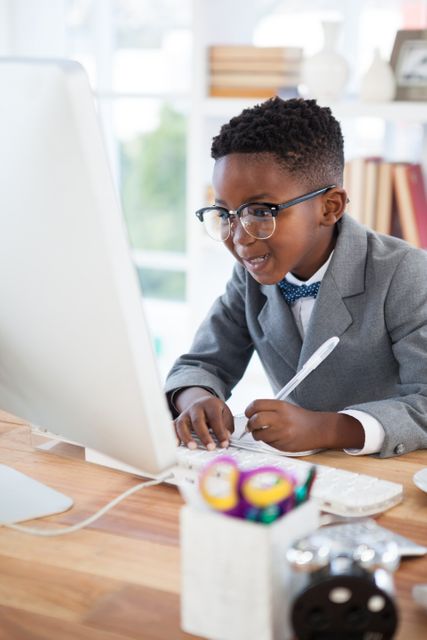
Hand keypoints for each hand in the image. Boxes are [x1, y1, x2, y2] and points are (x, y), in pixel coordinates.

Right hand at [173, 387, 233, 449]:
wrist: (201, 401)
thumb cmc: (214, 410)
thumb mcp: (225, 412)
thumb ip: (227, 425)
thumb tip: (226, 438)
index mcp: (210, 405)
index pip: (215, 419)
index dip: (220, 432)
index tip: (224, 444)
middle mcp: (196, 408)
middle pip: (198, 421)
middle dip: (204, 435)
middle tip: (210, 448)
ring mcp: (185, 414)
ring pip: (182, 423)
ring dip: (186, 436)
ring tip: (192, 447)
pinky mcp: (178, 420)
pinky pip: (172, 426)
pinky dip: (172, 435)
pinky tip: (176, 444)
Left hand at [244, 400, 364, 451]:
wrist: (319, 429)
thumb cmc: (300, 418)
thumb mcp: (285, 407)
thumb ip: (269, 410)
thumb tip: (251, 415)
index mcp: (281, 406)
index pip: (256, 405)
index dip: (249, 410)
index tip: (248, 414)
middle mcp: (281, 418)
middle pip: (255, 420)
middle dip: (250, 424)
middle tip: (251, 426)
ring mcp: (282, 432)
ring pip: (259, 434)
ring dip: (257, 435)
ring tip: (262, 433)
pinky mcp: (283, 445)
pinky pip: (267, 444)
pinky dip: (267, 441)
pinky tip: (275, 438)